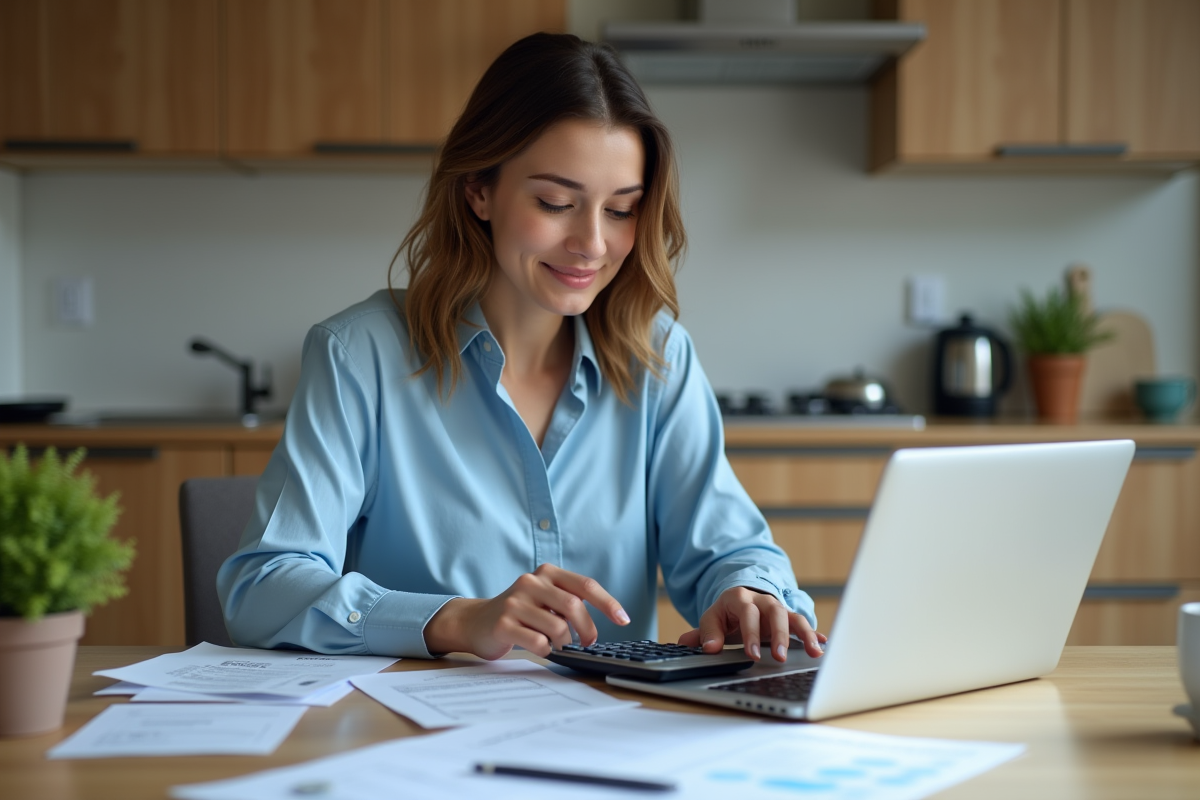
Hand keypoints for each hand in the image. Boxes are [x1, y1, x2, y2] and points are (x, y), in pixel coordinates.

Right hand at [424, 564, 629, 659]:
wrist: (476, 622)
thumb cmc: (521, 613)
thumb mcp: (545, 598)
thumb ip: (569, 601)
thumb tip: (606, 618)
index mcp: (546, 572)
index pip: (585, 584)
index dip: (608, 603)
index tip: (623, 619)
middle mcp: (530, 582)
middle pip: (573, 606)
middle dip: (587, 629)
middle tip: (587, 643)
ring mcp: (514, 602)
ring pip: (557, 627)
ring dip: (563, 642)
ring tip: (557, 645)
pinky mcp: (503, 623)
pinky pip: (537, 642)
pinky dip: (545, 650)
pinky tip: (539, 647)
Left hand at [677, 586, 826, 662]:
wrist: (740, 599)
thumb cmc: (726, 613)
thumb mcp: (712, 619)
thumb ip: (707, 634)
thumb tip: (708, 648)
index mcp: (740, 598)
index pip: (748, 614)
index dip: (751, 633)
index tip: (753, 655)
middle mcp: (762, 601)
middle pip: (775, 612)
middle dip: (779, 635)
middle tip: (780, 657)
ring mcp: (777, 609)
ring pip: (793, 617)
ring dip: (804, 634)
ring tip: (813, 652)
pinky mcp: (788, 619)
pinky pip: (802, 624)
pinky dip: (813, 634)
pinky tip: (822, 645)